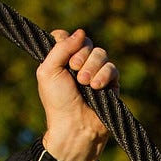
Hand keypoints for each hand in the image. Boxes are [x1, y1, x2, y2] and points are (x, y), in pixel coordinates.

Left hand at [38, 28, 117, 160]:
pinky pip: (112, 68)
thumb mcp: (48, 71)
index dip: (67, 42)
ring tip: (85, 84)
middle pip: (86, 42)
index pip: (68, 37)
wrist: (74, 127)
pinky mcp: (110, 83)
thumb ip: (60, 47)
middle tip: (75, 74)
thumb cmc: (58, 103)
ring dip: (92, 67)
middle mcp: (79, 64)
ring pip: (101, 53)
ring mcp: (96, 73)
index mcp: (61, 60)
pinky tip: (97, 87)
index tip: (64, 58)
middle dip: (81, 56)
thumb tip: (81, 32)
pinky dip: (105, 75)